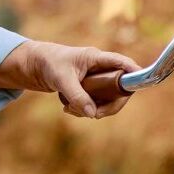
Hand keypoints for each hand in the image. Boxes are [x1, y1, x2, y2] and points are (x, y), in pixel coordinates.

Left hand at [0, 40, 138, 118]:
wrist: (31, 65)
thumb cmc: (47, 64)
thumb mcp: (61, 80)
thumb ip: (77, 96)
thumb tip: (92, 114)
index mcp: (96, 58)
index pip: (122, 63)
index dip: (134, 72)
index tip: (141, 83)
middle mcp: (99, 68)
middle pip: (119, 89)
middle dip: (109, 105)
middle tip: (94, 115)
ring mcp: (95, 79)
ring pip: (107, 99)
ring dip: (93, 109)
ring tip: (70, 109)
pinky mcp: (88, 89)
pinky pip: (95, 103)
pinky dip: (84, 110)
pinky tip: (68, 108)